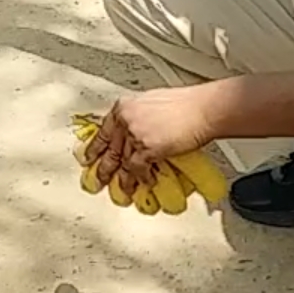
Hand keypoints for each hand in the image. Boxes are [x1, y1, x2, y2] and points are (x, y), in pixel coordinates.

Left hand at [89, 87, 217, 190]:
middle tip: (98, 179)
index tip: (90, 156)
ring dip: (122, 179)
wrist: (203, 109)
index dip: (95, 146)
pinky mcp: (146, 149)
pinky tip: (142, 184)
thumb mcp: (153, 102)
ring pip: (122, 162)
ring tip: (120, 190)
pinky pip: (137, 169)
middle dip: (103, 167)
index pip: (103, 130)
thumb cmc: (187, 104)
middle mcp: (126, 120)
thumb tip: (136, 130)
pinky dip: (140, 178)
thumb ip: (139, 116)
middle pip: (109, 149)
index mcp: (125, 106)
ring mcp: (134, 135)